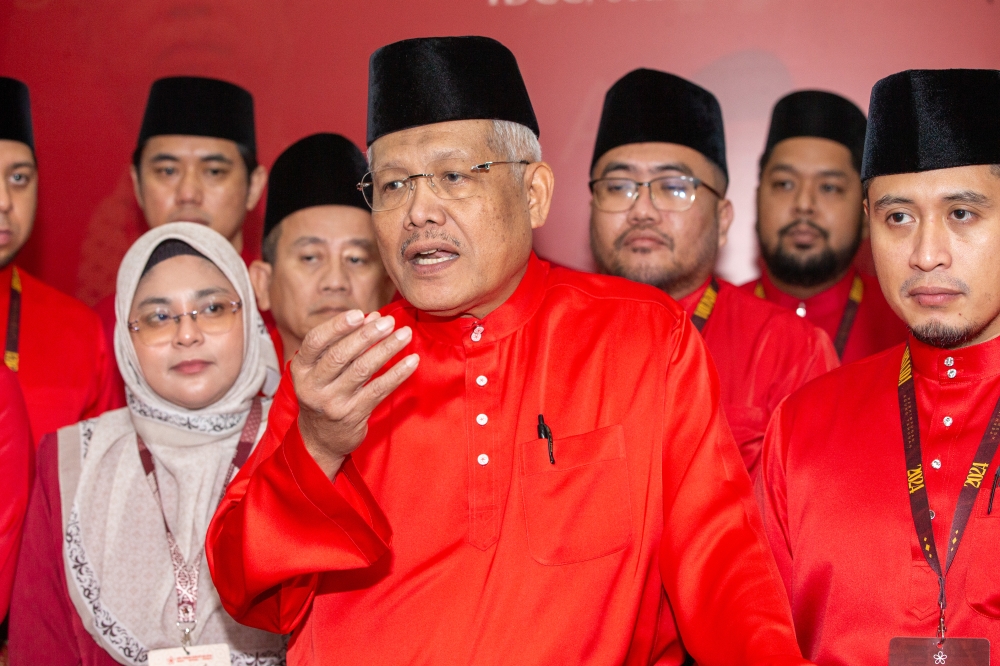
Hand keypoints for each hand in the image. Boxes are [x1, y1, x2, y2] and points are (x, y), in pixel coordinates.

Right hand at [293, 309, 417, 477]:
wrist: (320, 438)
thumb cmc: (325, 392)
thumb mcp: (322, 368)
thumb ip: (343, 341)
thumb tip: (374, 317)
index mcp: (301, 369)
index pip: (315, 341)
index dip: (337, 326)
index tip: (360, 314)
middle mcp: (313, 386)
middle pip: (341, 354)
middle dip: (368, 335)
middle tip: (389, 321)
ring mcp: (332, 402)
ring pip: (362, 370)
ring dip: (386, 349)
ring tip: (404, 335)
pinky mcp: (353, 415)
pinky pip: (379, 390)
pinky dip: (397, 373)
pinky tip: (412, 361)